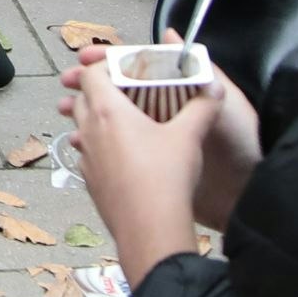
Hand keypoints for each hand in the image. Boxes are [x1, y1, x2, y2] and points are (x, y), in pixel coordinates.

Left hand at [62, 46, 222, 273]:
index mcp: (107, 110)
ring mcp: (86, 158)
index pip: (91, 73)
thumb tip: (215, 86)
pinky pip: (88, 154)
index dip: (105, 66)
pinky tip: (125, 157)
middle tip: (129, 94)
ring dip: (98, 120)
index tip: (125, 70)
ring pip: (82, 127)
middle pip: (83, 98)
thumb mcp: (190, 136)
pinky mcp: (89, 182)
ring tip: (127, 124)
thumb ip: (203, 105)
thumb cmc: (166, 177)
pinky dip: (100, 148)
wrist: (150, 230)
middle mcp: (89, 130)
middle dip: (102, 92)